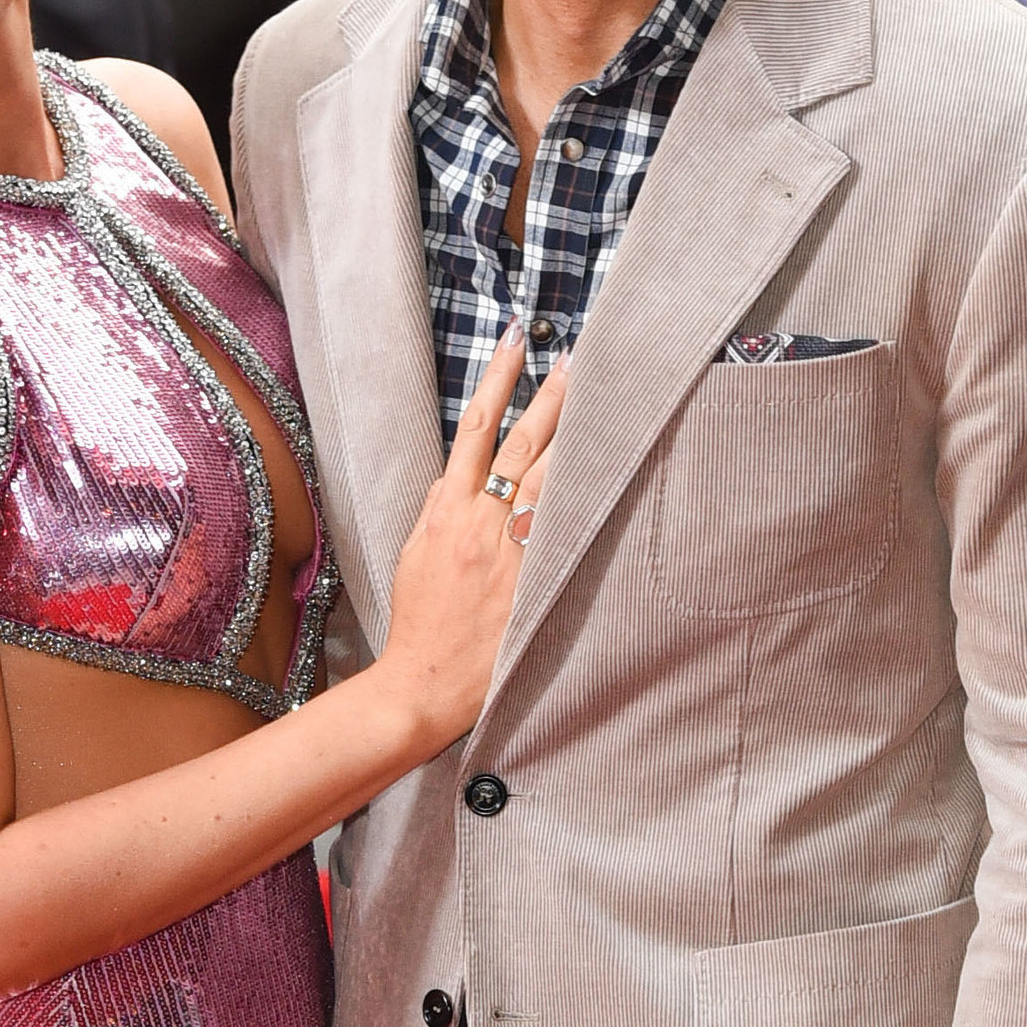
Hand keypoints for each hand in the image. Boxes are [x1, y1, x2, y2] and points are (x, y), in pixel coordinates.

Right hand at [374, 335, 567, 746]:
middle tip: (580, 357)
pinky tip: (612, 477)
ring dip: (578, 438)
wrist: (422, 682)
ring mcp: (511, 551)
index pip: (473, 428)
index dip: (496, 381)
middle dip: (553, 396)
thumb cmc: (417, 622)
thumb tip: (455, 478)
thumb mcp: (414, 553)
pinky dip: (586, 503)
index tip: (515, 343)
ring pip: (551, 480)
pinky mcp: (534, 582)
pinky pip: (565, 532)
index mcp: (446, 509)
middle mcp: (481, 521)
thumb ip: (437, 511)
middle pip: (524, 444)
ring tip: (602, 400)